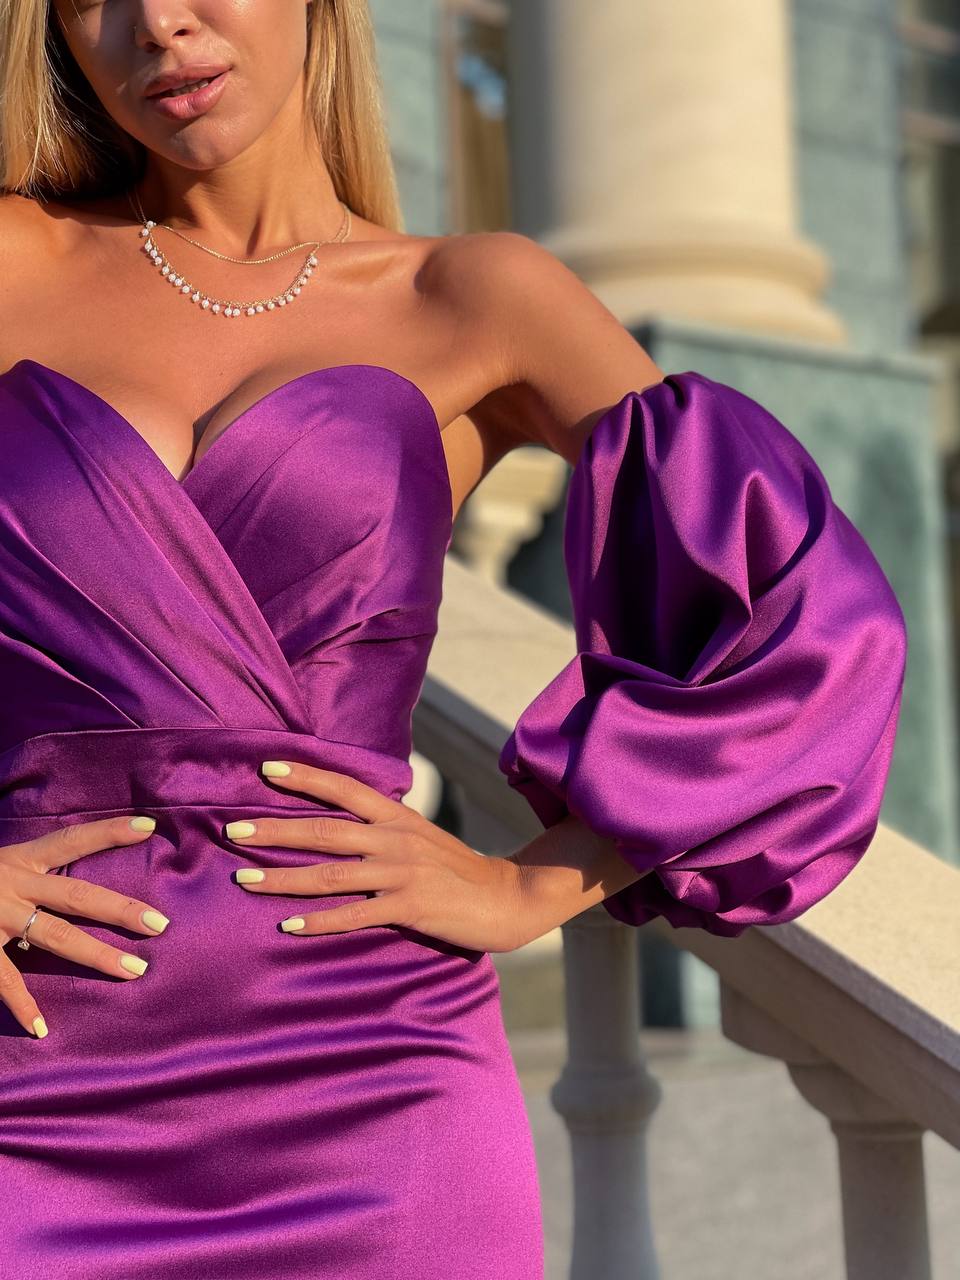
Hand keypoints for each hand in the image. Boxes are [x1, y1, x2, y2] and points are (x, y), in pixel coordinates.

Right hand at [0, 816, 168, 1037]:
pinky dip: (22, 1005)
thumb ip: (29, 874)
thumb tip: (69, 887)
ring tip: (134, 971)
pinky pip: (3, 980)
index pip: (71, 840)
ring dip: (97, 955)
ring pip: (56, 937)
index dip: (108, 831)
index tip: (150, 825)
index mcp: (17, 860)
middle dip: (120, 910)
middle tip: (160, 924)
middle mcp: (12, 884)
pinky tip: (43, 1028)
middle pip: (77, 894)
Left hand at [226, 760, 529, 952]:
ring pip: (331, 873)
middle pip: (324, 829)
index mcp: (397, 817)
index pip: (344, 788)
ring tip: (244, 880)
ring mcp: (402, 873)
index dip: (305, 777)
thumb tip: (343, 822)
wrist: (508, 898)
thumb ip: (384, 829)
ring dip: (283, 877)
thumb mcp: (422, 837)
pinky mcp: (410, 907)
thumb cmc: (458, 871)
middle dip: (275, 829)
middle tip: (233, 829)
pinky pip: (355, 915)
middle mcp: (395, 839)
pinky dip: (319, 921)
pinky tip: (289, 926)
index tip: (267, 768)